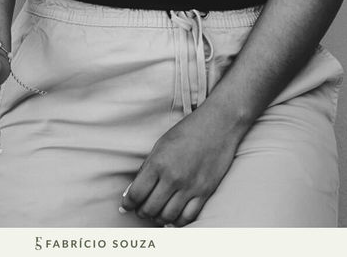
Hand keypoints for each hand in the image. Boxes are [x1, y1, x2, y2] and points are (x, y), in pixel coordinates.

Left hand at [119, 103, 247, 226]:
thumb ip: (147, 169)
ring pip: (167, 216)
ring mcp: (190, 186)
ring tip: (156, 213)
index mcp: (158, 163)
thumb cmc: (187, 131)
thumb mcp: (161, 145)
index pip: (136, 194)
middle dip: (141, 212)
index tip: (127, 206)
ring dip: (158, 218)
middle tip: (141, 209)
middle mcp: (173, 177)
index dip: (128, 204)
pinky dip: (177, 221)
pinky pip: (188, 217)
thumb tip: (132, 192)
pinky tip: (173, 216)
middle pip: (150, 209)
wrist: (219, 124)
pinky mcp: (205, 192)